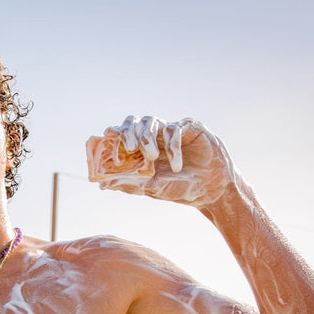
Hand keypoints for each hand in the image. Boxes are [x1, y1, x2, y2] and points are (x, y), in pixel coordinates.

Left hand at [86, 116, 236, 207]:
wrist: (211, 192)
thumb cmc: (181, 190)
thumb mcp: (152, 188)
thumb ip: (129, 184)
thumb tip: (102, 185)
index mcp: (144, 149)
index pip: (125, 134)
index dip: (116, 132)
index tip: (107, 134)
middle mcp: (157, 137)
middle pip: (136, 122)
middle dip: (130, 133)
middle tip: (129, 148)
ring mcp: (173, 130)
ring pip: (153, 122)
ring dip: (148, 139)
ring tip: (151, 157)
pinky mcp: (190, 127)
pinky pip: (174, 128)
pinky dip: (172, 146)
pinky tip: (176, 165)